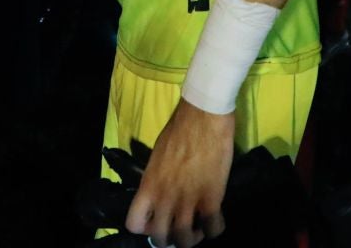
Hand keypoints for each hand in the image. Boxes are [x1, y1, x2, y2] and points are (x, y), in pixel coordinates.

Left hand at [124, 101, 233, 246]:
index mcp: (148, 185)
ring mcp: (188, 200)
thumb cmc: (179, 128)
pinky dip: (214, 229)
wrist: (203, 115)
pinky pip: (213, 227)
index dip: (144, 228)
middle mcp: (165, 197)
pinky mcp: (212, 197)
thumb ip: (157, 179)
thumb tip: (160, 191)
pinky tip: (216, 219)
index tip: (155, 222)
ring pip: (185, 239)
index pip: (134, 223)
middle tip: (179, 228)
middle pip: (160, 238)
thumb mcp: (157, 156)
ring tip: (198, 228)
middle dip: (169, 238)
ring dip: (192, 238)